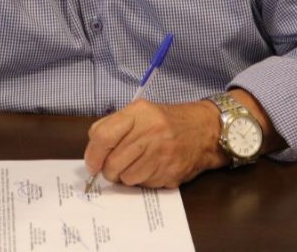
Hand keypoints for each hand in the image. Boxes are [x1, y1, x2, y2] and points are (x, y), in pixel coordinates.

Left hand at [83, 99, 224, 188]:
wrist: (205, 129)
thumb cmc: (166, 121)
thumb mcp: (139, 112)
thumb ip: (112, 126)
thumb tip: (92, 153)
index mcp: (138, 113)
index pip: (103, 136)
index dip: (93, 155)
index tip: (92, 165)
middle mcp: (151, 132)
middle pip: (112, 163)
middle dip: (109, 171)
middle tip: (115, 167)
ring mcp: (162, 154)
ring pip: (127, 178)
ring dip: (127, 176)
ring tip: (138, 164)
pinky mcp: (171, 172)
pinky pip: (144, 185)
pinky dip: (144, 181)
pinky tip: (153, 168)